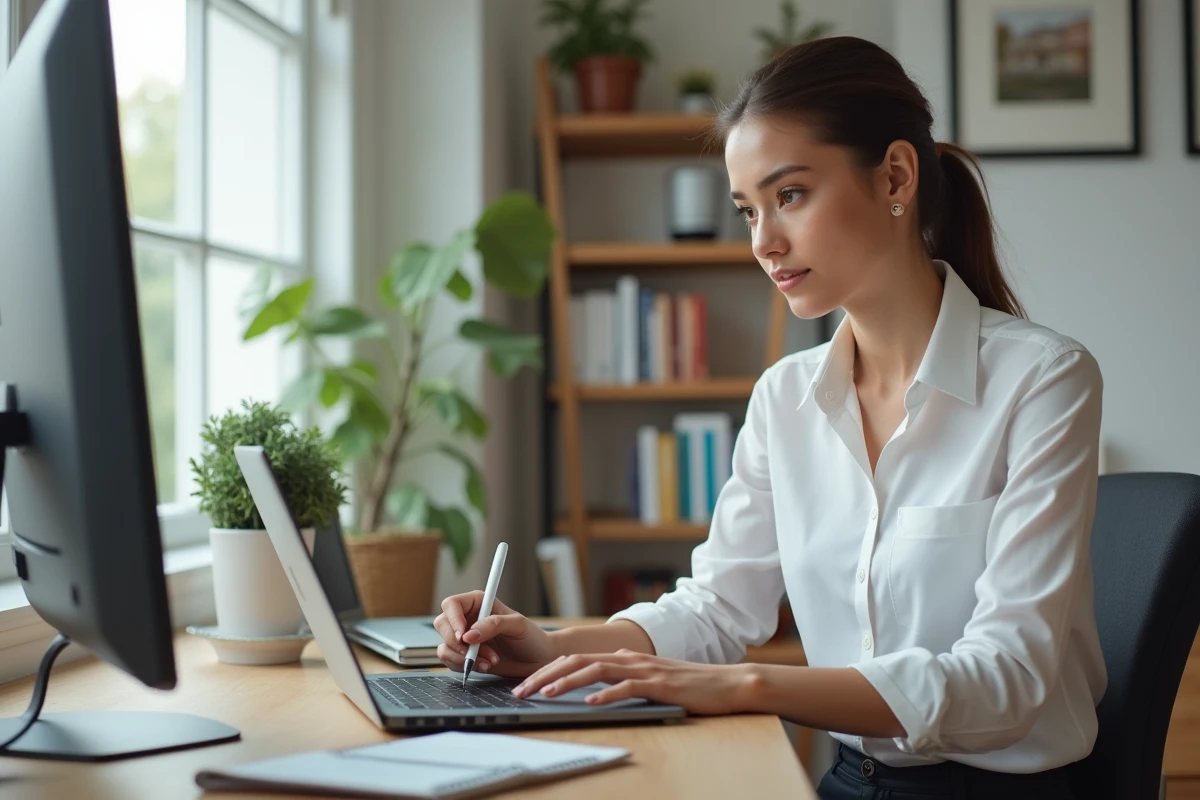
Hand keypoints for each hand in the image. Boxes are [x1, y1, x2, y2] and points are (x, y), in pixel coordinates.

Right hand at [432, 591, 556, 678]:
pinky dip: (464, 667)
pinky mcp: (464, 656)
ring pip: (445, 646)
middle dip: (457, 642)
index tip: (464, 636)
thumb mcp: (517, 625)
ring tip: (490, 661)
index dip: (452, 619)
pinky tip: (486, 666)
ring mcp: (465, 638)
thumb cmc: (531, 638)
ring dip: (464, 658)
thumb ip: (493, 625)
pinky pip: (450, 661)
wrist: (537, 660)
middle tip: (473, 652)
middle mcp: (468, 618)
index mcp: (478, 603)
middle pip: (442, 625)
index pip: (452, 604)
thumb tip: (469, 635)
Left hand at [511, 650, 756, 714]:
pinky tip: (591, 702)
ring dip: (567, 682)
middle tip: (521, 689)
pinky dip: (607, 694)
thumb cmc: (688, 685)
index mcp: (623, 657)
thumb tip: (600, 677)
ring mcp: (644, 670)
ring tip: (546, 694)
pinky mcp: (660, 685)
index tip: (525, 684)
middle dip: (546, 674)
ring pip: (597, 670)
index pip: (576, 659)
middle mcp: (629, 659)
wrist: (726, 683)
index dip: (548, 670)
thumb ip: (624, 675)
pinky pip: (628, 688)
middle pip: (578, 661)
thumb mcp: (649, 678)